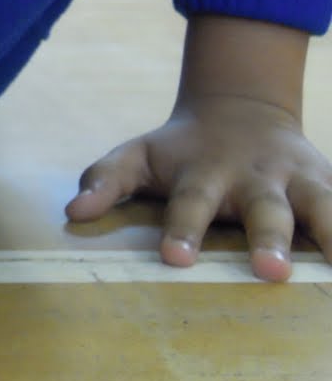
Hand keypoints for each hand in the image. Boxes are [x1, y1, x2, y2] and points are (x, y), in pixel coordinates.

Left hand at [67, 95, 331, 281]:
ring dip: (331, 235)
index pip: (191, 203)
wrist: (241, 108)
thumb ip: (105, 181)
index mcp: (204, 173)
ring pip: (321, 207)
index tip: (175, 259)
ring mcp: (300, 180)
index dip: (183, 230)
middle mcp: (256, 177)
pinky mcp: (330, 185)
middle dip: (268, 239)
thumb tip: (74, 212)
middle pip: (264, 210)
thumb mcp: (137, 156)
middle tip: (268, 272)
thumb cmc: (179, 150)